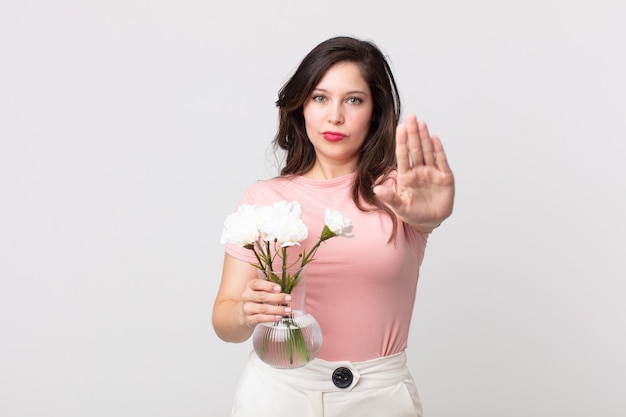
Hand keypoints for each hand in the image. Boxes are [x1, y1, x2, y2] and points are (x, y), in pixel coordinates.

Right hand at [239, 279, 291, 326]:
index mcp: (250, 286)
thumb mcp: (261, 291)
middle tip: (289, 299)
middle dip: (277, 298)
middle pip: (262, 296)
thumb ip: (271, 289)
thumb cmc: (257, 300)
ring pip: (262, 308)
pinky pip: (260, 318)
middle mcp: (247, 296)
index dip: (268, 286)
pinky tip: (279, 317)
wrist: (244, 314)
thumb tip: (286, 289)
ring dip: (277, 309)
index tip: (279, 288)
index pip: (257, 284)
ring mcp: (247, 308)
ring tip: (288, 310)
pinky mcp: (248, 319)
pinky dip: (271, 318)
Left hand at [374, 113, 454, 231]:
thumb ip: (389, 198)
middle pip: (416, 149)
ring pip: (428, 151)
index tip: (400, 128)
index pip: (403, 155)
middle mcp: (419, 171)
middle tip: (411, 117)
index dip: (402, 142)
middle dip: (413, 133)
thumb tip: (376, 190)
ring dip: (425, 137)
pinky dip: (438, 150)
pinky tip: (434, 138)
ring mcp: (432, 173)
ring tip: (421, 123)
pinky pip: (441, 161)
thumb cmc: (412, 213)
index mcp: (406, 176)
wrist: (429, 222)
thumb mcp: (399, 207)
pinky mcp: (445, 177)